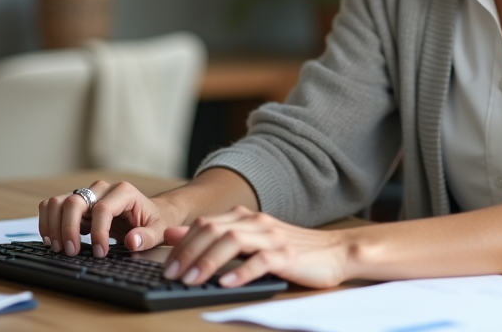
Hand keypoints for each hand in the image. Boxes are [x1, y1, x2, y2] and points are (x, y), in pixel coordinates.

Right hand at [38, 179, 182, 258]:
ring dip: (53, 226)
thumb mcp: (158, 230)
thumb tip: (131, 241)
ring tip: (58, 248)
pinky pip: (53, 206)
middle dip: (69, 229)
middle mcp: (102, 189)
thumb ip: (146, 237)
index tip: (100, 253)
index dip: (98, 233)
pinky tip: (52, 239)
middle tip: (72, 253)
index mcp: (124, 192)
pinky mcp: (77, 203)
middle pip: (75, 202)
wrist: (149, 213)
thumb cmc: (154, 221)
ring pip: (58, 202)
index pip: (102, 209)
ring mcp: (87, 194)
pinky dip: (47, 222)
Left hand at [161, 206, 350, 288]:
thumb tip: (174, 235)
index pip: (205, 224)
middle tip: (172, 275)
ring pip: (233, 241)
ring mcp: (272, 237)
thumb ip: (215, 236)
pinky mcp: (287, 255)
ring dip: (208, 262)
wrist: (334, 252)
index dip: (182, 244)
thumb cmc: (291, 250)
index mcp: (246, 217)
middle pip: (214, 230)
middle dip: (188, 253)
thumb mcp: (250, 240)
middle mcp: (257, 222)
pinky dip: (240, 272)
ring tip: (192, 281)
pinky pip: (260, 261)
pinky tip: (225, 283)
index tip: (166, 265)